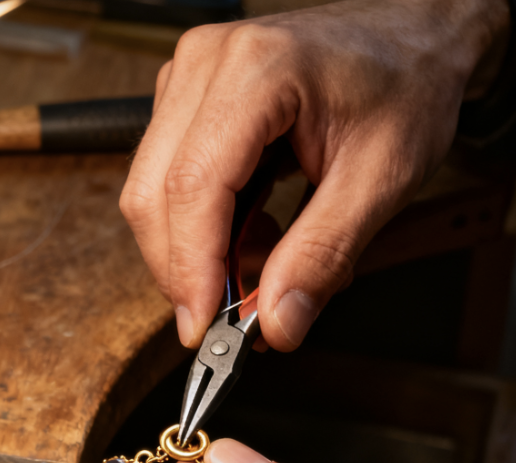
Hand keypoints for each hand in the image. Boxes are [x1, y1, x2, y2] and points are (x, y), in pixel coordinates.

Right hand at [121, 0, 508, 349]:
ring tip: (259, 260)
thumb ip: (322, 255)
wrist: (410, 37)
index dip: (191, 267)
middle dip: (184, 271)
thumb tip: (276, 324)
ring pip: (150, 195)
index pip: (195, 185)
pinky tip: (247, 233)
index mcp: (259, 69)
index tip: (202, 326)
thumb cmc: (405, 85)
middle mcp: (207, 65)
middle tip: (229, 318)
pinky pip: (165, 184)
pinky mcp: (184, 102)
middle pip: (154, 194)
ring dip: (194, 252)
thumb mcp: (382, 179)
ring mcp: (188, 80)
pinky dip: (199, 231)